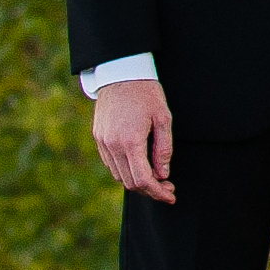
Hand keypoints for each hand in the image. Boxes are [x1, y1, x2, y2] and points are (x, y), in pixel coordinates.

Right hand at [92, 77, 177, 206]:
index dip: (158, 192)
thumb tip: (163, 174)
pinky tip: (139, 165)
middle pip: (130, 182)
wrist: (120, 73)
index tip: (171, 196)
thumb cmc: (146, 93)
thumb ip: (163, 149)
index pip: (143, 179)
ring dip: (137, 182)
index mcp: (130, 141)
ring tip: (155, 177)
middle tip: (168, 187)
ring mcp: (103, 143)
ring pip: (119, 176)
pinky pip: (111, 164)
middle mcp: (112, 145)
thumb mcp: (163, 118)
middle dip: (150, 190)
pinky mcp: (98, 138)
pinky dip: (125, 171)